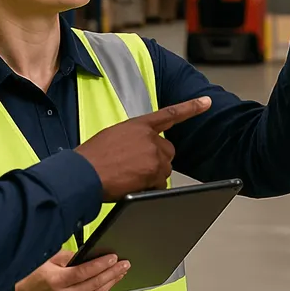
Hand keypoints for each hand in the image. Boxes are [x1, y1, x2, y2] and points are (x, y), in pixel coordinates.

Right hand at [15, 250, 130, 290]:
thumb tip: (90, 256)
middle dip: (112, 273)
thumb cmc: (34, 277)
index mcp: (55, 281)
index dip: (101, 265)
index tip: (114, 258)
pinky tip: (107, 284)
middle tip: (125, 264)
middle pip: (94, 284)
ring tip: (120, 273)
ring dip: (110, 283)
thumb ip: (69, 257)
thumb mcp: (47, 260)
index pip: (84, 272)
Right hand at [75, 97, 212, 199]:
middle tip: (136, 168)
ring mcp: (153, 154)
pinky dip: (150, 188)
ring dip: (151, 176)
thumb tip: (140, 152)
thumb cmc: (91, 158)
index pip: (170, 114)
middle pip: (168, 151)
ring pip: (164, 170)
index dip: (191, 107)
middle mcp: (149, 137)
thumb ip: (133, 139)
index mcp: (138, 125)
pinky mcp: (154, 171)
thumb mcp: (113, 137)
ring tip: (128, 176)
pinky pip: (160, 185)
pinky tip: (132, 184)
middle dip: (157, 161)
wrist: (83, 172)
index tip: (206, 102)